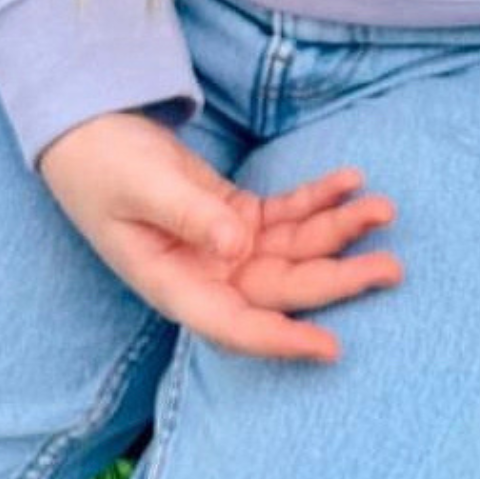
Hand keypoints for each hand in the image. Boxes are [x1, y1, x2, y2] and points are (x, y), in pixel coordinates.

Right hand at [38, 110, 401, 359]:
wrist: (87, 130)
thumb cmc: (102, 165)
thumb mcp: (141, 187)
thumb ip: (189, 216)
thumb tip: (237, 247)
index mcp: (174, 284)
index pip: (234, 325)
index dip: (281, 339)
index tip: (331, 347)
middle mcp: (205, 274)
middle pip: (281, 287)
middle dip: (337, 278)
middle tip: (392, 267)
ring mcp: (223, 246)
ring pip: (292, 250)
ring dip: (338, 231)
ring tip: (383, 209)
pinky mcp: (234, 216)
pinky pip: (285, 215)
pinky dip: (319, 199)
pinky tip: (351, 181)